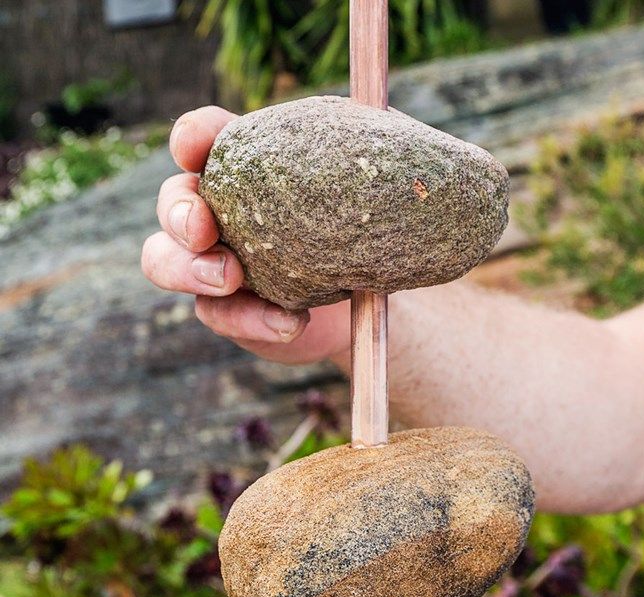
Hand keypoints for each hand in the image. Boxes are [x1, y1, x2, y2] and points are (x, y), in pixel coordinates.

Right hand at [141, 106, 350, 364]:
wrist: (370, 294)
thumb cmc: (364, 224)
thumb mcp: (370, 183)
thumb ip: (362, 154)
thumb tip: (378, 124)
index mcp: (244, 168)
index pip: (202, 139)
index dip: (190, 137)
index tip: (192, 145)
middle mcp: (218, 212)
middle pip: (171, 202)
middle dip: (179, 211)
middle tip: (204, 228)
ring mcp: (215, 263)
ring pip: (164, 260)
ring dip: (188, 268)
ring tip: (229, 277)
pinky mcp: (229, 310)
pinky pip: (220, 316)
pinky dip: (252, 320)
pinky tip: (291, 323)